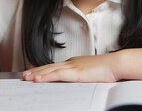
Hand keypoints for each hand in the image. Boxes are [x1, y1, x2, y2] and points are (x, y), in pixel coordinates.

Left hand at [22, 48, 141, 82]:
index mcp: (76, 62)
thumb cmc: (109, 69)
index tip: (35, 72)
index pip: (56, 66)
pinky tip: (37, 79)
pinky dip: (46, 76)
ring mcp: (72, 66)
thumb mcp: (93, 72)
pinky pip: (56, 75)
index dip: (44, 69)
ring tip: (26, 77)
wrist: (117, 64)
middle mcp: (72, 62)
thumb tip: (81, 80)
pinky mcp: (75, 72)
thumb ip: (84, 75)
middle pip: (49, 66)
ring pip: (50, 70)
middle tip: (24, 74)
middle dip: (36, 71)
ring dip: (37, 73)